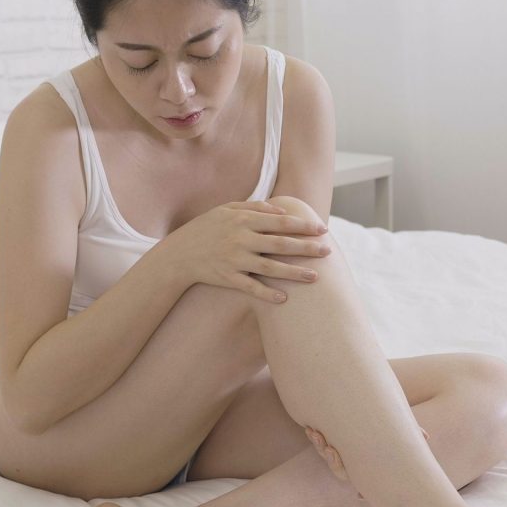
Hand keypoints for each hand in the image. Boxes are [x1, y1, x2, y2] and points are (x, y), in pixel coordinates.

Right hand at [161, 200, 331, 303]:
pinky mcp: (227, 277)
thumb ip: (255, 207)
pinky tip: (284, 299)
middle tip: (328, 252)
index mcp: (243, 220)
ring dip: (294, 273)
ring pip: (270, 268)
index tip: (322, 230)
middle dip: (306, 248)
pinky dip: (267, 293)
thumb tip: (282, 211)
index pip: (281, 222)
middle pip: (280, 244)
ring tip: (315, 277)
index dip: (303, 226)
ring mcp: (234, 260)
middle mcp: (241, 239)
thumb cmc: (207, 228)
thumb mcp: (227, 209)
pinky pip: (251, 287)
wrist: (179, 253)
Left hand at [304, 425, 430, 497]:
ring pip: (328, 458)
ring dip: (320, 447)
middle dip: (332, 460)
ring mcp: (341, 452)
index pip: (363, 481)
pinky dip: (315, 438)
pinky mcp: (331, 439)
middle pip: (340, 471)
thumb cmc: (389, 425)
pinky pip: (320, 444)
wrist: (368, 410)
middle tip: (329, 449)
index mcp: (369, 464)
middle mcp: (353, 462)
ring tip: (316, 433)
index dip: (360, 489)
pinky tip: (310, 428)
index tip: (358, 496)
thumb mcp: (401, 429)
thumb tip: (425, 436)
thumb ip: (411, 432)